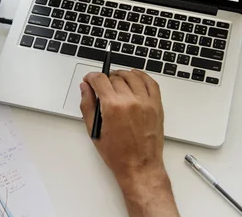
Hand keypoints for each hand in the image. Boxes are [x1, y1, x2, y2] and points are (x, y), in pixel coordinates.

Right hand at [80, 70, 178, 216]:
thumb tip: (85, 88)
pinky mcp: (156, 105)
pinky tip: (135, 77)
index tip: (89, 79)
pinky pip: (151, 83)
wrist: (140, 166)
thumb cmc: (118, 154)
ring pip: (132, 76)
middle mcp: (130, 101)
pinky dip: (142, 76)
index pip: (100, 79)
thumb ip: (87, 105)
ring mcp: (145, 102)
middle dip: (105, 79)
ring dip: (122, 75)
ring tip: (116, 79)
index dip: (91, 77)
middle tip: (101, 85)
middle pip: (115, 77)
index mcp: (113, 106)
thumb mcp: (95, 130)